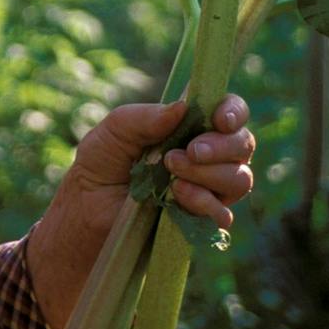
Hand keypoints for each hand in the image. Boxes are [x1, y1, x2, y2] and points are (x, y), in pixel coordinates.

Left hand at [25, 96, 256, 328]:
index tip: (219, 118)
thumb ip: (142, 118)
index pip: (228, 112)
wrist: (85, 220)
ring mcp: (207, 191)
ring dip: (209, 175)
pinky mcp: (201, 221)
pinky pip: (224, 212)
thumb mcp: (111, 135)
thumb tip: (182, 107)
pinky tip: (177, 199)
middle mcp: (206, 158)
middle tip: (184, 154)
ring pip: (239, 178)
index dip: (233, 111)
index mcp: (187, 128)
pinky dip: (205, 203)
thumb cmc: (97, 171)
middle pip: (243, 145)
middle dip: (221, 146)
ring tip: (172, 176)